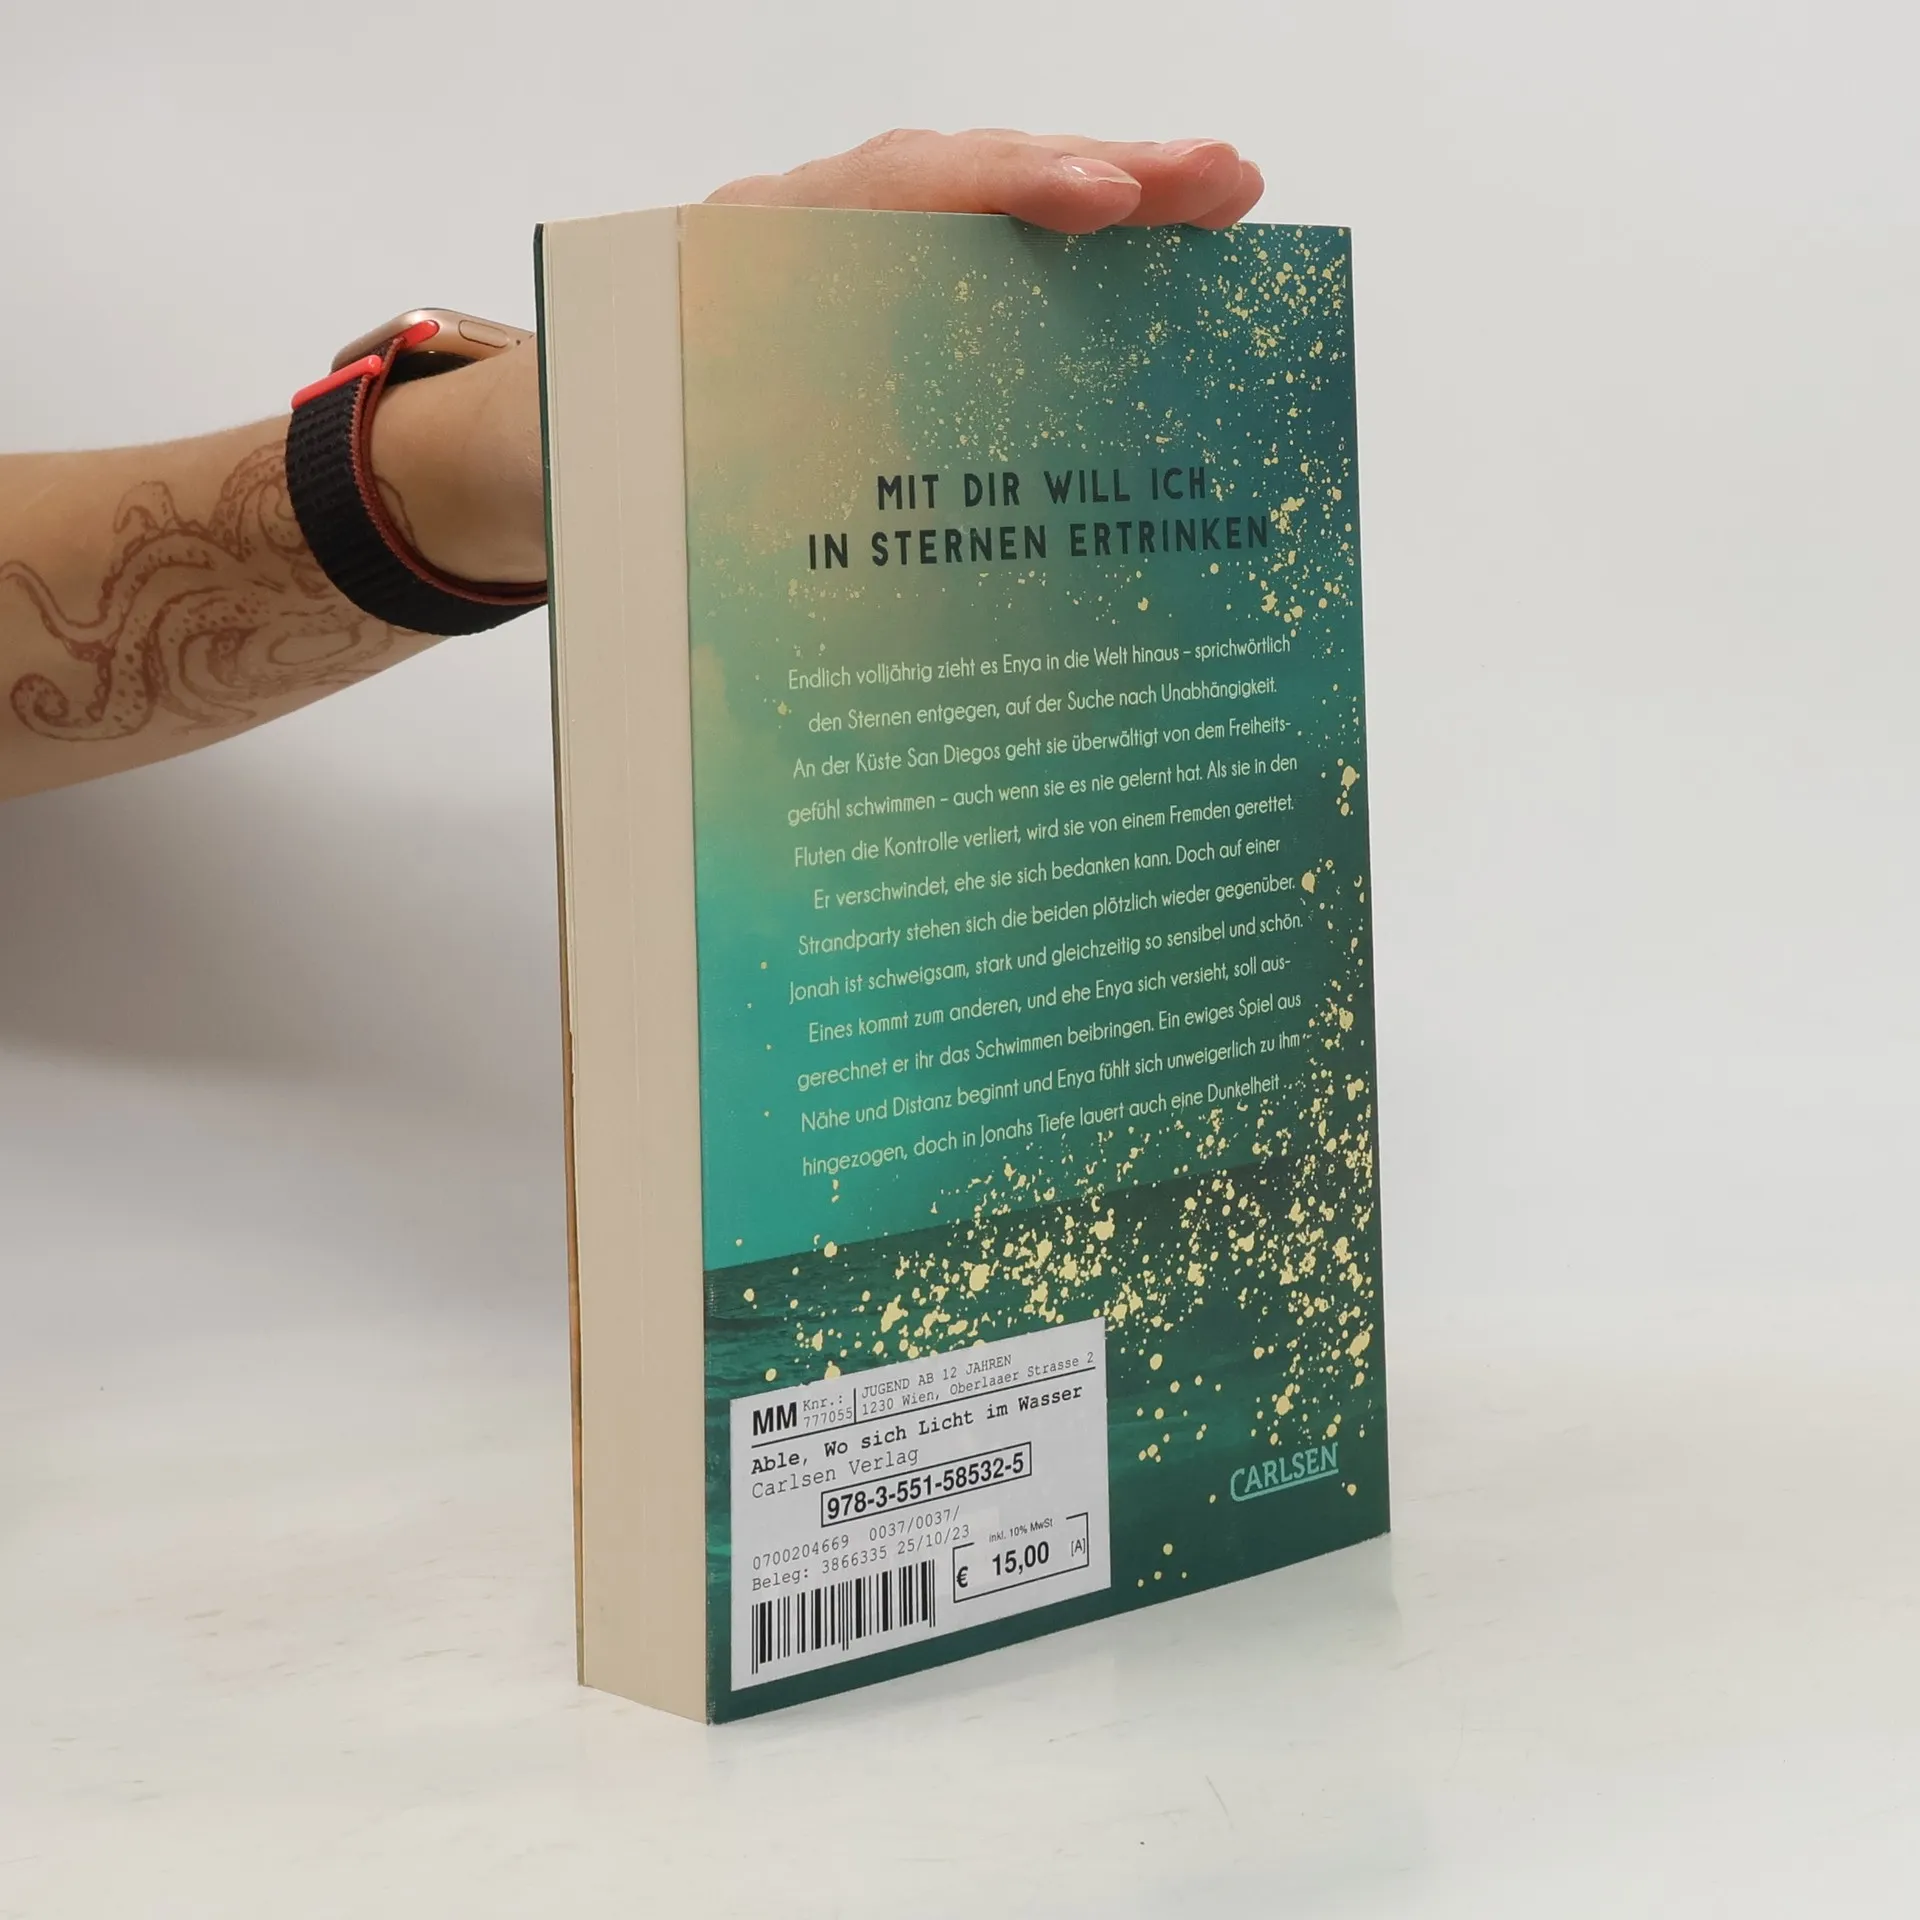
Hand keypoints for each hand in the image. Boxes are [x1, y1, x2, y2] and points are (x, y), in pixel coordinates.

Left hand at [382, 131, 1262, 587]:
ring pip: (991, 224)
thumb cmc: (601, 469)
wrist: (558, 453)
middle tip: (1224, 184)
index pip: (887, 194)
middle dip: (1103, 175)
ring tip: (1226, 207)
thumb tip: (806, 619)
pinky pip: (989, 284)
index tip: (1102, 203)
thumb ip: (714, 503)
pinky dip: (1077, 280)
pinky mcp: (889, 320)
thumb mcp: (635, 482)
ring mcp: (861, 275)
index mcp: (748, 264)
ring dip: (1113, 218)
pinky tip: (1161, 286)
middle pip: (968, 183)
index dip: (1000, 192)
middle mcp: (815, 245)